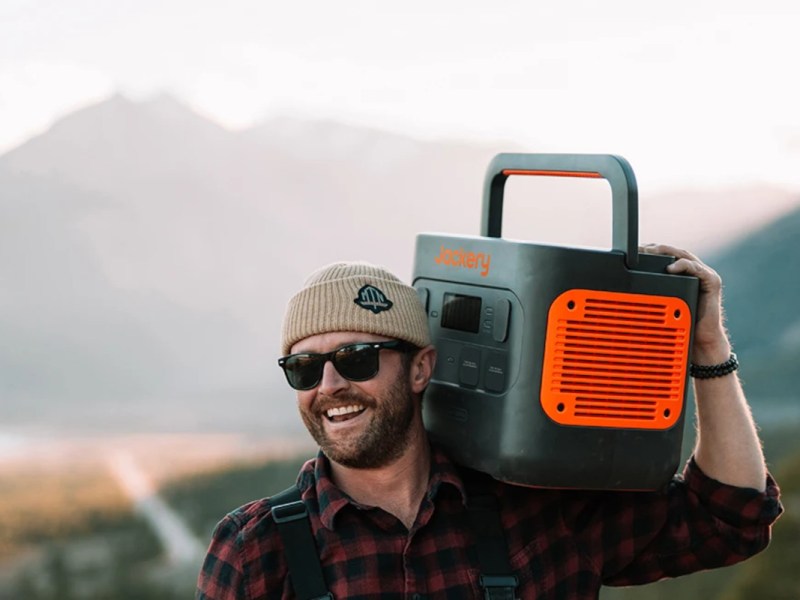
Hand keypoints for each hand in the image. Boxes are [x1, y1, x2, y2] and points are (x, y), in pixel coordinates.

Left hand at [640, 243, 730, 363]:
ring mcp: (703, 276)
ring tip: (652, 252)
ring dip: (667, 252)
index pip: (664, 256)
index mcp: (680, 275)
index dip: (649, 251)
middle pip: (673, 253)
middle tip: (640, 249)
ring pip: (684, 256)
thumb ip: (648, 296)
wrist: (699, 340)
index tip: (632, 251)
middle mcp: (692, 272)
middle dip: (655, 249)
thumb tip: (623, 294)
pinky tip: (671, 267)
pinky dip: (683, 265)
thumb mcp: (659, 306)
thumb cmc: (679, 324)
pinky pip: (697, 269)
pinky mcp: (712, 282)